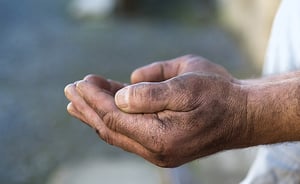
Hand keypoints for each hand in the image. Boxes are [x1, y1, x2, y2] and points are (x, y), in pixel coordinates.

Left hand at [64, 55, 249, 166]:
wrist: (243, 114)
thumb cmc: (219, 94)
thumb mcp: (188, 84)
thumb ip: (151, 92)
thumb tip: (120, 95)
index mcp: (161, 136)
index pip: (114, 118)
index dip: (94, 99)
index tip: (79, 83)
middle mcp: (156, 150)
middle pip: (110, 128)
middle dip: (88, 108)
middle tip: (69, 90)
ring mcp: (158, 151)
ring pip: (118, 132)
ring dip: (96, 115)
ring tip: (77, 101)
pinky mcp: (162, 145)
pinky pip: (130, 132)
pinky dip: (114, 119)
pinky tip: (104, 110)